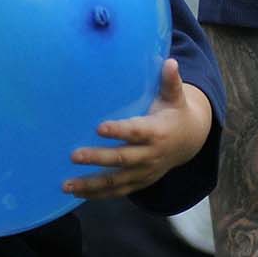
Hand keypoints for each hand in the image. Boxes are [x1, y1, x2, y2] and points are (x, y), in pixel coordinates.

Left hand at [63, 60, 212, 199]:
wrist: (190, 141)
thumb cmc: (175, 113)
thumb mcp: (175, 97)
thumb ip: (170, 81)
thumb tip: (170, 62)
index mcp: (157, 131)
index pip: (136, 132)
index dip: (119, 131)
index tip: (99, 127)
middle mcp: (151, 155)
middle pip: (122, 159)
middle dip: (98, 158)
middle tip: (74, 155)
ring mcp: (145, 172)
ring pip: (116, 181)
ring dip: (91, 184)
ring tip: (67, 185)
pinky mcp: (139, 182)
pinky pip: (117, 192)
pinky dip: (98, 195)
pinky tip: (77, 194)